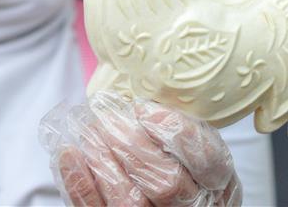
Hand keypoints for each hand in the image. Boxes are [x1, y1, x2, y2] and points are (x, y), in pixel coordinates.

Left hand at [40, 91, 240, 206]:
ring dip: (103, 158)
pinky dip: (80, 182)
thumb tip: (138, 93)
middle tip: (106, 113)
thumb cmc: (179, 164)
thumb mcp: (196, 144)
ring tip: (90, 129)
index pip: (207, 159)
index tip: (143, 108)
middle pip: (166, 181)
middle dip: (131, 142)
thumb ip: (181, 125)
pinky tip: (70, 152)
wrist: (163, 201)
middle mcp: (193, 206)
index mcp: (217, 183)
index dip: (175, 132)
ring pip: (129, 200)